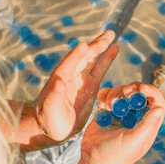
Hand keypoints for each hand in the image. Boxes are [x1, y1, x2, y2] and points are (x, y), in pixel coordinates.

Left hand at [16, 31, 117, 150]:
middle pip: (83, 57)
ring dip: (100, 47)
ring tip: (111, 34)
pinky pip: (99, 69)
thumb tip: (59, 81)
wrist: (54, 129)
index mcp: (59, 80)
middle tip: (107, 36)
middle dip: (94, 47)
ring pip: (92, 59)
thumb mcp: (50, 111)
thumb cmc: (50, 122)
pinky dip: (106, 59)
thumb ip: (53, 97)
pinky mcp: (90, 86)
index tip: (84, 45)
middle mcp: (70, 76)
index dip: (76, 55)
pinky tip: (114, 49)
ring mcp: (81, 79)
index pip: (68, 65)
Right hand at [73, 82, 164, 163]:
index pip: (156, 102)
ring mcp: (121, 113)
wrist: (94, 162)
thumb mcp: (134, 141)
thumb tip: (159, 108)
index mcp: (147, 124)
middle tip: (125, 93)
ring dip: (115, 94)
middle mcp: (136, 117)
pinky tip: (102, 106)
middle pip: (139, 93)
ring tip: (109, 107)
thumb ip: (147, 125)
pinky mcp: (107, 112)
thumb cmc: (117, 155)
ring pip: (122, 92)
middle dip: (132, 89)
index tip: (142, 88)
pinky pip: (107, 95)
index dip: (152, 91)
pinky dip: (104, 96)